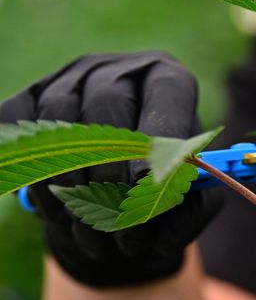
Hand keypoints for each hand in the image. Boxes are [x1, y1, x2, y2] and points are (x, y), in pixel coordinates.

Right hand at [0, 51, 221, 286]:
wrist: (119, 184)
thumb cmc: (164, 183)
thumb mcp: (193, 196)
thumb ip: (189, 207)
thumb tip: (159, 218)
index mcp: (168, 81)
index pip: (168, 92)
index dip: (160, 134)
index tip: (149, 180)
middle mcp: (120, 71)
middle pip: (109, 104)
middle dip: (111, 169)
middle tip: (117, 217)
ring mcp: (70, 78)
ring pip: (60, 121)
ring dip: (70, 181)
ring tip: (88, 227)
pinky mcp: (30, 96)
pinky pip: (19, 128)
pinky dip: (34, 175)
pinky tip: (57, 209)